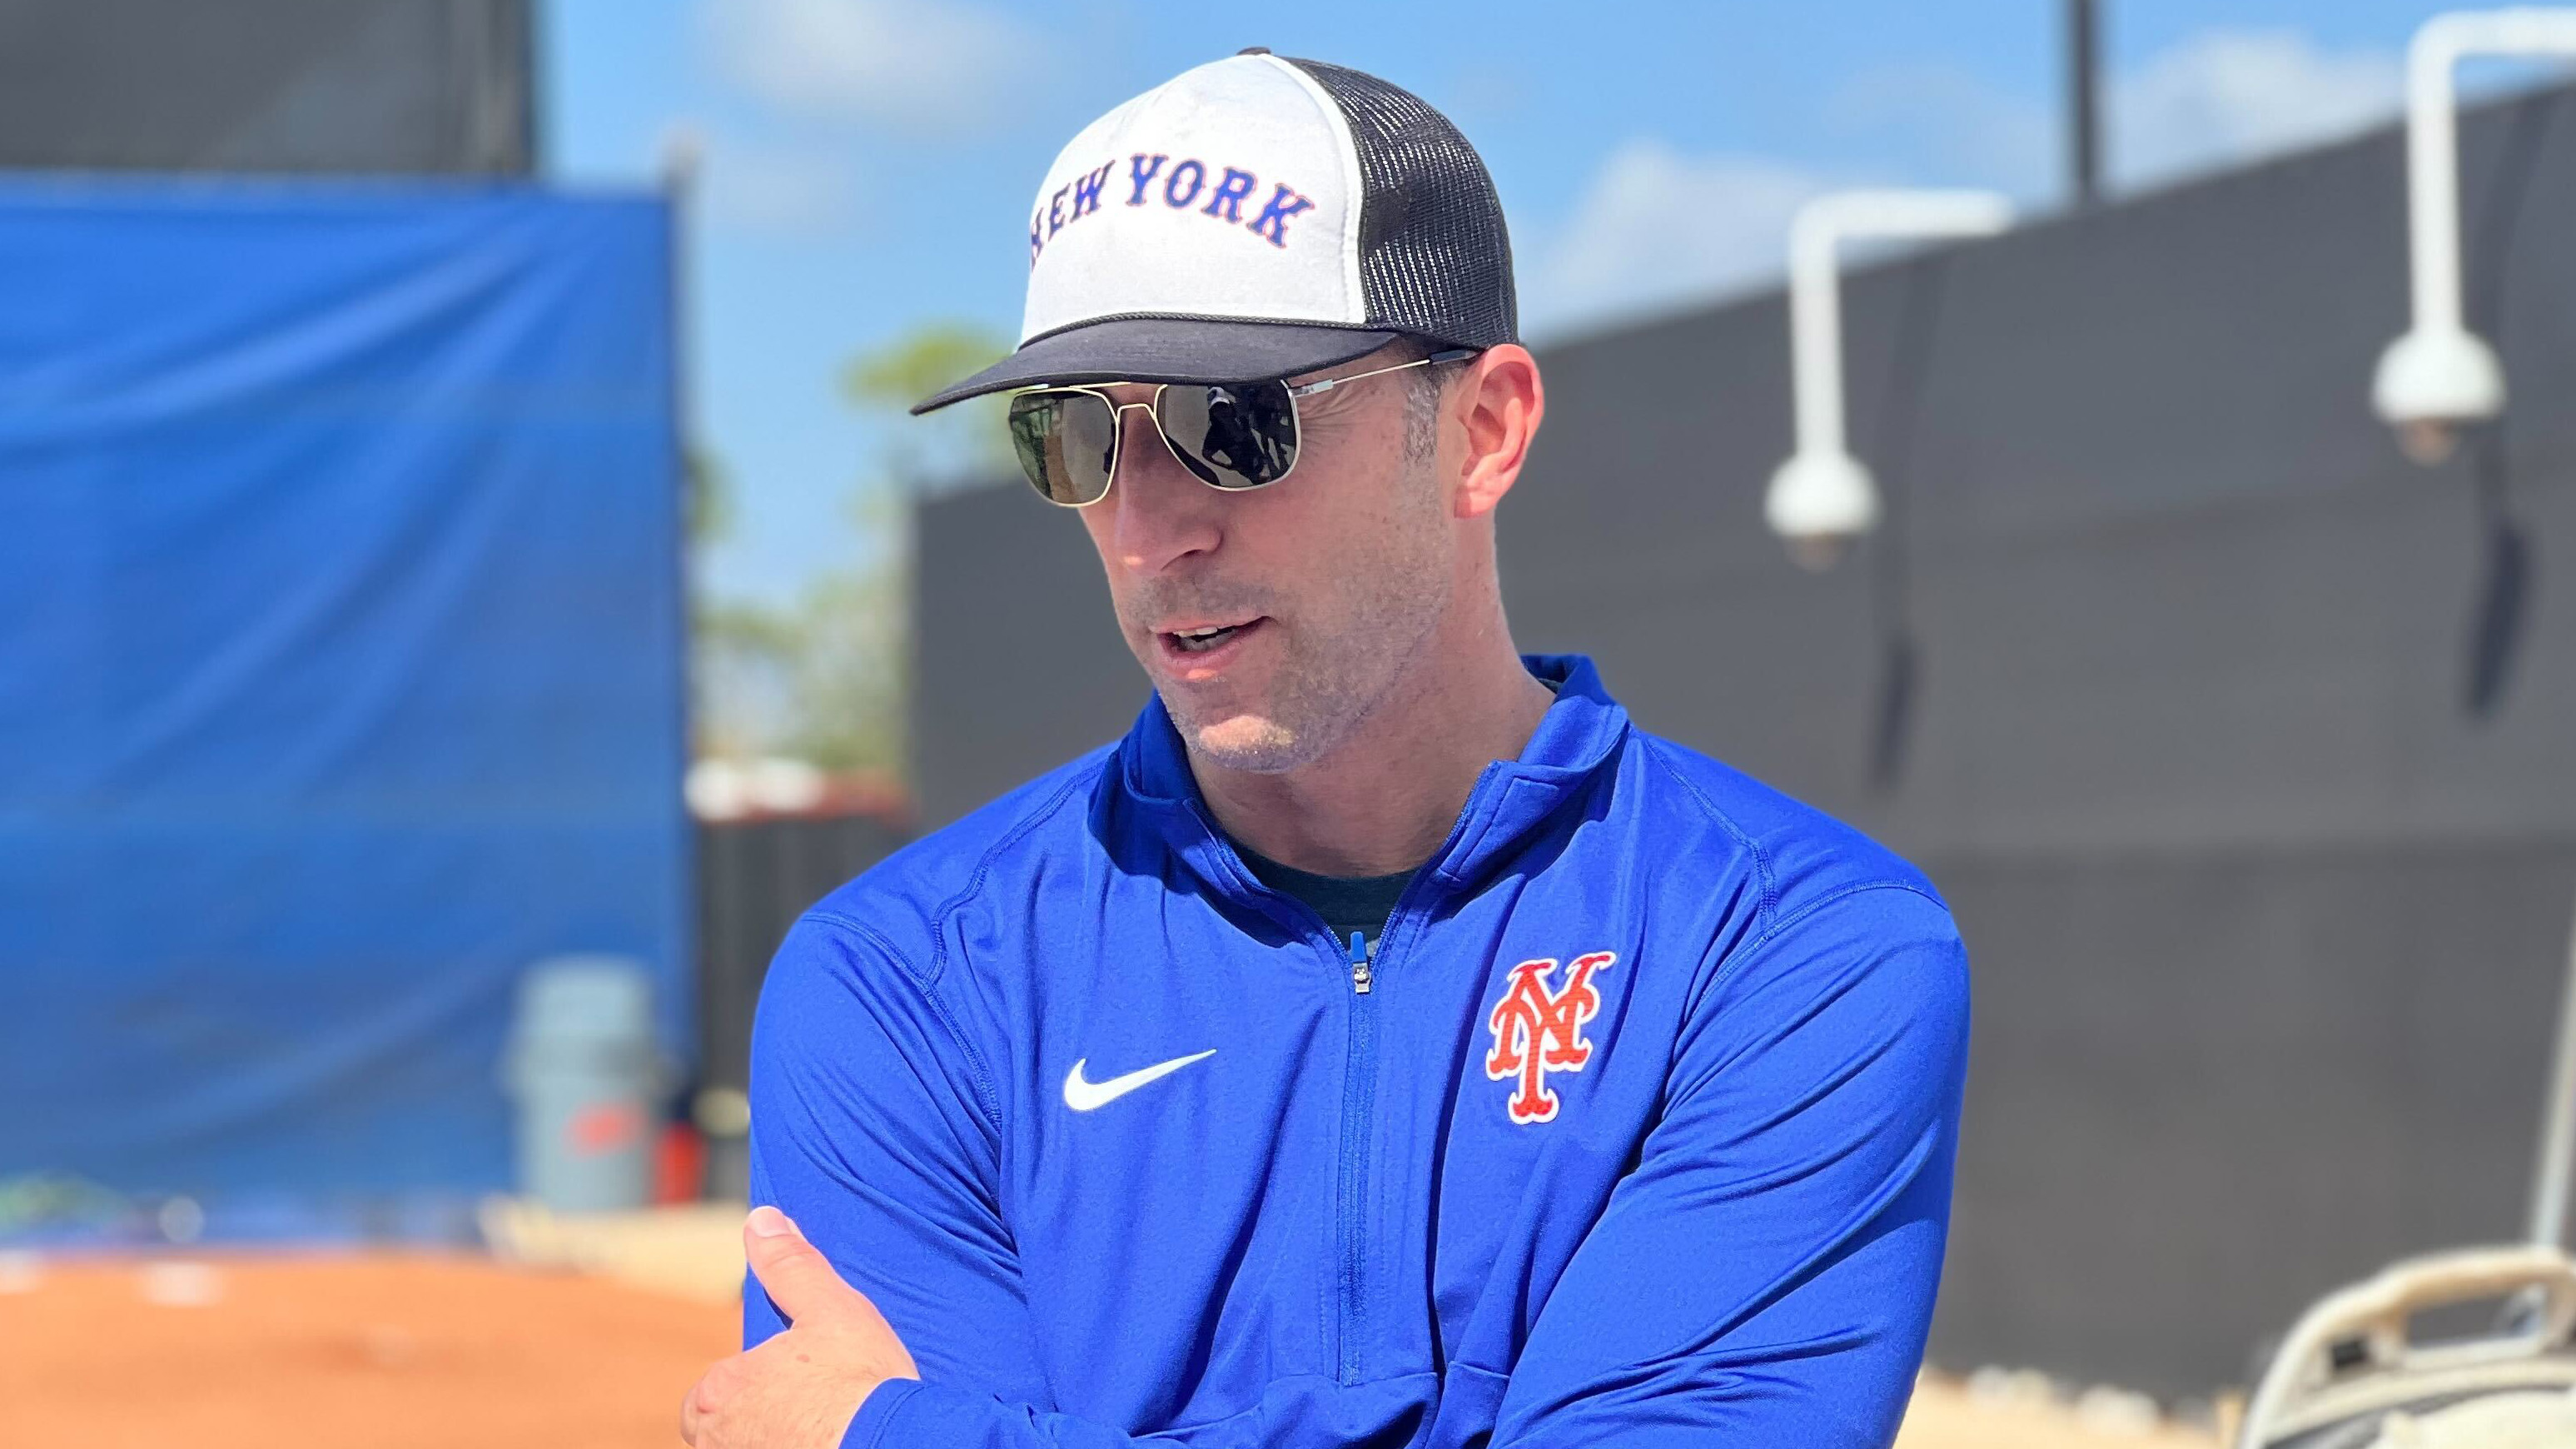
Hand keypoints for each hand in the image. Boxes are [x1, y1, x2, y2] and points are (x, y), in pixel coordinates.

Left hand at [680, 1206, 920, 1448]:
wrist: (893, 1446)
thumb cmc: (859, 1382)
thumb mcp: (830, 1308)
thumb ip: (790, 1266)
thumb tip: (761, 1220)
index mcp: (720, 1391)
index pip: (713, 1391)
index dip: (750, 1383)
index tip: (788, 1382)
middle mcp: (717, 1442)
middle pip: (723, 1430)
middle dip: (754, 1420)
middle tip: (805, 1409)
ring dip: (771, 1440)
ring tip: (819, 1432)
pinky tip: (826, 1446)